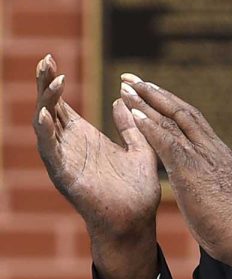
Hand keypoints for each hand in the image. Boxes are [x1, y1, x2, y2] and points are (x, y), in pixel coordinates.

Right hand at [32, 55, 160, 278]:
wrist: (137, 221)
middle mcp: (69, 147)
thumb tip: (123, 98)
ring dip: (45, 102)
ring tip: (50, 80)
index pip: (62, 104)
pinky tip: (44, 114)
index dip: (54, 82)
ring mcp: (65, 161)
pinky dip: (46, 133)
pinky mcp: (66, 177)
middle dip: (44, 84)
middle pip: (49, 109)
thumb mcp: (139, 147)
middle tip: (45, 59)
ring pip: (45, 127)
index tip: (52, 57)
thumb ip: (130, 124)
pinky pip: (51, 152)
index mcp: (84, 138)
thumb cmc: (137, 189)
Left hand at [119, 73, 231, 278]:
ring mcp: (200, 155)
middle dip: (154, 92)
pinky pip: (166, 141)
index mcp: (219, 150)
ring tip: (126, 87)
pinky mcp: (190, 168)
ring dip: (146, 102)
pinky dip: (149, 126)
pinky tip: (133, 114)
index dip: (170, 102)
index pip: (192, 119)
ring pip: (171, 119)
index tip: (152, 90)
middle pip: (180, 110)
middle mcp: (210, 146)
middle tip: (131, 78)